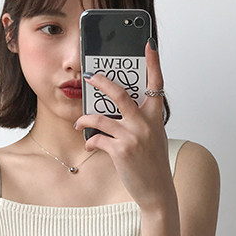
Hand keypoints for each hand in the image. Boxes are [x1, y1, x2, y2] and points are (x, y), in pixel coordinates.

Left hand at [74, 41, 172, 210]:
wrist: (157, 192)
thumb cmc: (153, 164)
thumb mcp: (154, 138)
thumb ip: (141, 122)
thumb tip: (117, 111)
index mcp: (155, 118)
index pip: (156, 84)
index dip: (153, 63)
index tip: (148, 44)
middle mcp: (146, 124)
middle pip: (120, 94)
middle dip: (102, 82)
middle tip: (89, 76)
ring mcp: (133, 137)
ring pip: (101, 118)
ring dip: (85, 118)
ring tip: (79, 121)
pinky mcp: (120, 151)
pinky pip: (97, 139)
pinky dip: (90, 142)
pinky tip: (89, 146)